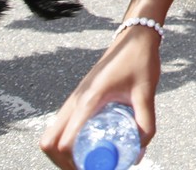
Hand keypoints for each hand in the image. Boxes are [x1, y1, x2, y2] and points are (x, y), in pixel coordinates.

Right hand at [40, 28, 160, 168]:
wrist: (134, 38)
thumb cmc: (140, 61)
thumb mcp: (147, 94)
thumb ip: (146, 123)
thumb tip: (137, 154)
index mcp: (87, 100)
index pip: (65, 142)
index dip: (74, 163)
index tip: (96, 167)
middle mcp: (74, 101)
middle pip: (49, 142)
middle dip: (62, 163)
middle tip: (86, 168)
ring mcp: (73, 99)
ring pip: (51, 135)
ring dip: (62, 153)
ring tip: (87, 160)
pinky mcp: (77, 98)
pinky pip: (61, 126)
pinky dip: (66, 141)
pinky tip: (88, 144)